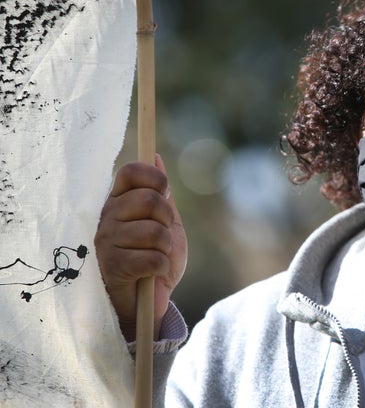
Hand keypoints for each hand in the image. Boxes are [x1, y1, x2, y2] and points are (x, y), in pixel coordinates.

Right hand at [95, 154, 186, 341]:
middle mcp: (107, 217)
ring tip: (155, 257)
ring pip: (155, 231)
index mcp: (118, 202)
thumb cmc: (154, 259)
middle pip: (149, 199)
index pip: (131, 172)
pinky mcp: (113, 266)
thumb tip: (155, 156)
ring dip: (166, 249)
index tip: (164, 194)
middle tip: (161, 237)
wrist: (148, 302)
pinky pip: (153, 258)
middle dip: (166, 220)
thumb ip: (160, 193)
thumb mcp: (164, 223)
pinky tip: (152, 273)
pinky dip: (162, 267)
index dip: (155, 179)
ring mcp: (106, 242)